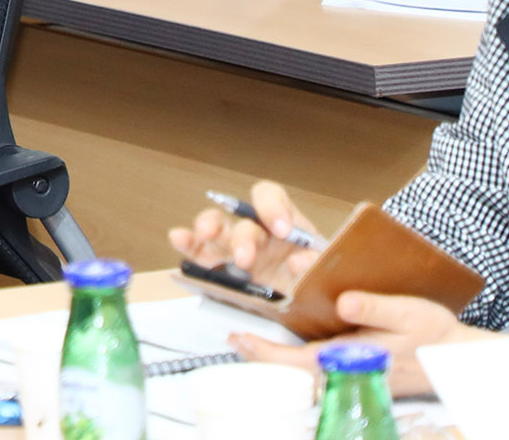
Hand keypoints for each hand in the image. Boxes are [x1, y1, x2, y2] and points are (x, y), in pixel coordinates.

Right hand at [168, 180, 323, 292]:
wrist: (313, 311)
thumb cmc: (320, 282)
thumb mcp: (329, 270)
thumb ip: (319, 263)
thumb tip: (300, 261)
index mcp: (284, 223)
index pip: (270, 196)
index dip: (272, 207)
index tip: (282, 231)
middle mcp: (257, 230)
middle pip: (241, 219)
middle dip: (242, 237)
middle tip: (245, 259)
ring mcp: (236, 249)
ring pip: (216, 228)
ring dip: (209, 229)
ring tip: (204, 235)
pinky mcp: (222, 270)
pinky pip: (201, 253)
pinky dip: (188, 245)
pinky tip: (178, 237)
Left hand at [228, 290, 495, 397]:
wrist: (459, 359)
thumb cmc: (434, 335)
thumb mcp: (408, 312)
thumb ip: (375, 307)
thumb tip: (343, 301)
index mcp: (352, 359)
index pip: (297, 361)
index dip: (265, 352)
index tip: (240, 338)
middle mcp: (347, 373)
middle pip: (293, 372)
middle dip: (263, 358)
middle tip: (237, 339)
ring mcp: (351, 377)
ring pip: (304, 374)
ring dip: (277, 359)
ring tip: (253, 342)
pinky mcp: (357, 373)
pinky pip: (319, 371)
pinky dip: (296, 360)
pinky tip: (287, 346)